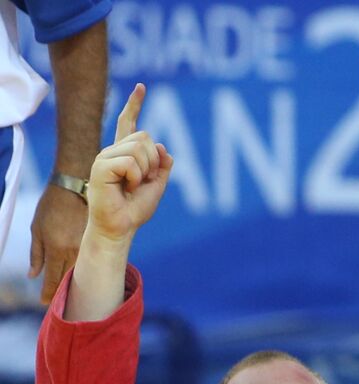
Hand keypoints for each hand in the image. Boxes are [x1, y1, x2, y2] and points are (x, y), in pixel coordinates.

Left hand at [29, 181, 86, 303]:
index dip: (48, 293)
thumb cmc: (53, 204)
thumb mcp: (37, 227)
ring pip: (83, 272)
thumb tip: (33, 275)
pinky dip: (88, 270)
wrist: (78, 185)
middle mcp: (74, 252)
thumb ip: (36, 253)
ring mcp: (90, 247)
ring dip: (78, 283)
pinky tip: (87, 275)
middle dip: (62, 292)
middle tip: (60, 304)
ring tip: (74, 293)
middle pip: (69, 280)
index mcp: (56, 249)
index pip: (53, 279)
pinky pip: (93, 261)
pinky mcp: (100, 242)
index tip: (45, 303)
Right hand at [87, 84, 172, 245]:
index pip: (129, 124)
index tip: (141, 87)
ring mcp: (105, 157)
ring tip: (132, 186)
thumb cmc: (135, 209)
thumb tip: (163, 146)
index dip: (135, 105)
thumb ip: (162, 165)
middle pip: (145, 137)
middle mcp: (112, 151)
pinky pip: (131, 162)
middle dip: (153, 161)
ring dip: (145, 170)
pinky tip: (125, 187)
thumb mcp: (157, 185)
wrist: (120, 226)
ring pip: (140, 148)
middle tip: (142, 181)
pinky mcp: (100, 165)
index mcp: (124, 154)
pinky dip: (136, 177)